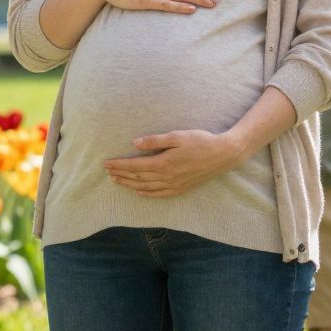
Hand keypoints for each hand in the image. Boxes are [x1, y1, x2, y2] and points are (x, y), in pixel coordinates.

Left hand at [105, 129, 241, 197]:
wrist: (223, 155)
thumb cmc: (201, 141)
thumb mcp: (177, 136)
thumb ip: (155, 140)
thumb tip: (135, 143)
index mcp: (163, 162)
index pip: (135, 165)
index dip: (119, 165)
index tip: (106, 163)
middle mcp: (166, 176)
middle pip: (137, 177)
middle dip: (121, 174)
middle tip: (107, 172)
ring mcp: (174, 184)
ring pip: (145, 187)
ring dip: (129, 184)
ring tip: (117, 181)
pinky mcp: (181, 188)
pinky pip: (159, 194)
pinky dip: (147, 194)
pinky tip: (139, 192)